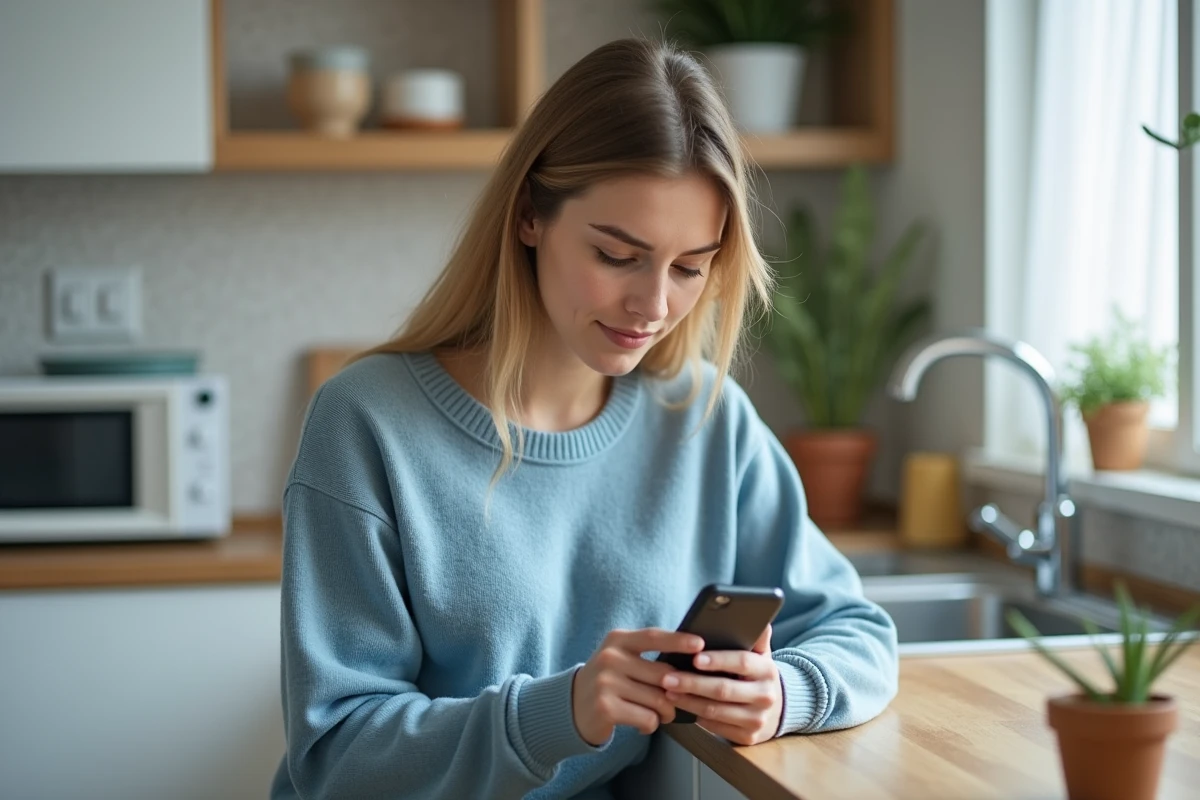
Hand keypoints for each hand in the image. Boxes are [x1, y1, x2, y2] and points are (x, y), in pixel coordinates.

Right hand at [573, 628, 705, 745]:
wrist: (571, 706)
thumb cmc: (608, 681)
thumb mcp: (621, 657)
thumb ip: (648, 657)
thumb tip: (688, 665)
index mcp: (617, 640)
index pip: (653, 637)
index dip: (679, 641)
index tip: (700, 644)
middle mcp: (610, 658)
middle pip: (662, 675)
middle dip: (678, 693)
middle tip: (677, 702)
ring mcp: (606, 683)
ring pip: (658, 700)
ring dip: (666, 713)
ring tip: (659, 714)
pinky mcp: (606, 707)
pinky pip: (647, 719)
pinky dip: (650, 725)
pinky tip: (642, 723)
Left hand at [661, 624, 782, 744]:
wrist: (776, 710)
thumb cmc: (757, 676)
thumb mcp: (761, 655)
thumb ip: (757, 636)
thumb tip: (760, 618)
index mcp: (768, 671)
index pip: (743, 662)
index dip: (718, 660)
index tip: (695, 658)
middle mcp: (765, 696)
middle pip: (723, 690)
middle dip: (692, 683)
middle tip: (667, 677)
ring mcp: (757, 719)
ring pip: (715, 711)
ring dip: (688, 702)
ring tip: (667, 691)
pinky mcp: (747, 738)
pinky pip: (715, 727)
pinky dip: (695, 717)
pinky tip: (681, 707)